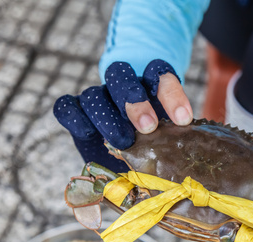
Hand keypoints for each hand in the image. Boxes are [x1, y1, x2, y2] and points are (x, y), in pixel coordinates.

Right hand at [53, 59, 192, 171]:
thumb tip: (186, 157)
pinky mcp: (74, 113)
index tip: (183, 119)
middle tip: (148, 127)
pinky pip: (66, 106)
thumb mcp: (166, 143)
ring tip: (123, 142)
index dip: (171, 93)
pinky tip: (86, 132)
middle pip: (121, 75)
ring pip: (94, 93)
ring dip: (108, 116)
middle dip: (135, 100)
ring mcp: (96, 99)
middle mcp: (120, 87)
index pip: (159, 73)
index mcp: (148, 86)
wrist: (123, 158)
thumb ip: (172, 141)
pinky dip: (74, 117)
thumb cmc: (152, 148)